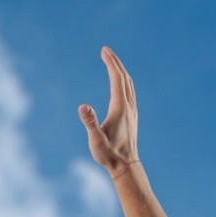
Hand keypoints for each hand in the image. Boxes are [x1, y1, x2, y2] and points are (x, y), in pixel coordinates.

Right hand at [79, 46, 138, 175]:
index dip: (111, 63)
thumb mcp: (95, 140)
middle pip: (124, 78)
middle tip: (106, 50)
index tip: (104, 51)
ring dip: (121, 71)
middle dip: (115, 62)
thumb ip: (90, 123)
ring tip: (112, 62)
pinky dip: (124, 81)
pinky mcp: (132, 116)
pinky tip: (120, 83)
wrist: (126, 166)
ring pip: (129, 84)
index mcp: (120, 108)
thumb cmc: (108, 155)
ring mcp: (132, 111)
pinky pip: (130, 92)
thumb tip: (83, 106)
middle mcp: (129, 106)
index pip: (117, 79)